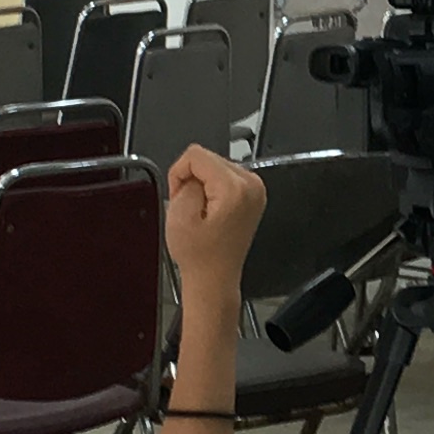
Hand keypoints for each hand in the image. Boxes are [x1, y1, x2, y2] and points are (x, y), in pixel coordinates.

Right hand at [159, 145, 264, 285]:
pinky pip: (224, 177)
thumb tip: (191, 172)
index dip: (179, 173)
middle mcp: (251, 185)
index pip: (196, 155)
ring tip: (201, 212)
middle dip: (192, 178)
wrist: (214, 279)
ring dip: (202, 184)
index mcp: (234, 189)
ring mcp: (255, 190)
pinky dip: (212, 189)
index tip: (179, 194)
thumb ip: (184, 181)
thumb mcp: (178, 214)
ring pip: (215, 165)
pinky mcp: (252, 195)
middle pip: (208, 158)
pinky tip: (210, 211)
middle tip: (190, 208)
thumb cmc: (199, 257)